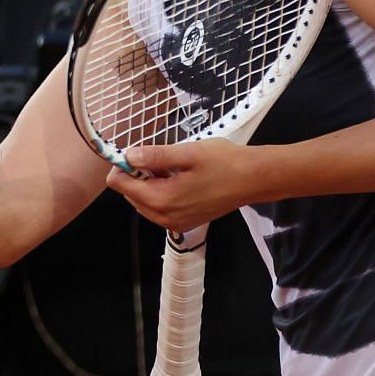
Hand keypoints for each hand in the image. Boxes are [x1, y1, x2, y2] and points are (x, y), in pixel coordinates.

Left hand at [105, 138, 262, 232]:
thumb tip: (128, 155)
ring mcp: (174, 224)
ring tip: (173, 168)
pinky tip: (180, 179)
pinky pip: (159, 208)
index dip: (122, 165)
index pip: (120, 185)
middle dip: (137, 175)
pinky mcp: (184, 223)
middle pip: (130, 194)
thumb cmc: (225, 163)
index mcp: (162, 200)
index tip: (136, 152)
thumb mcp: (188, 152)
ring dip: (149, 184)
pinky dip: (161, 193)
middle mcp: (165, 217)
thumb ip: (154, 155)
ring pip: (143, 202)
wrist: (255, 180)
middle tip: (161, 159)